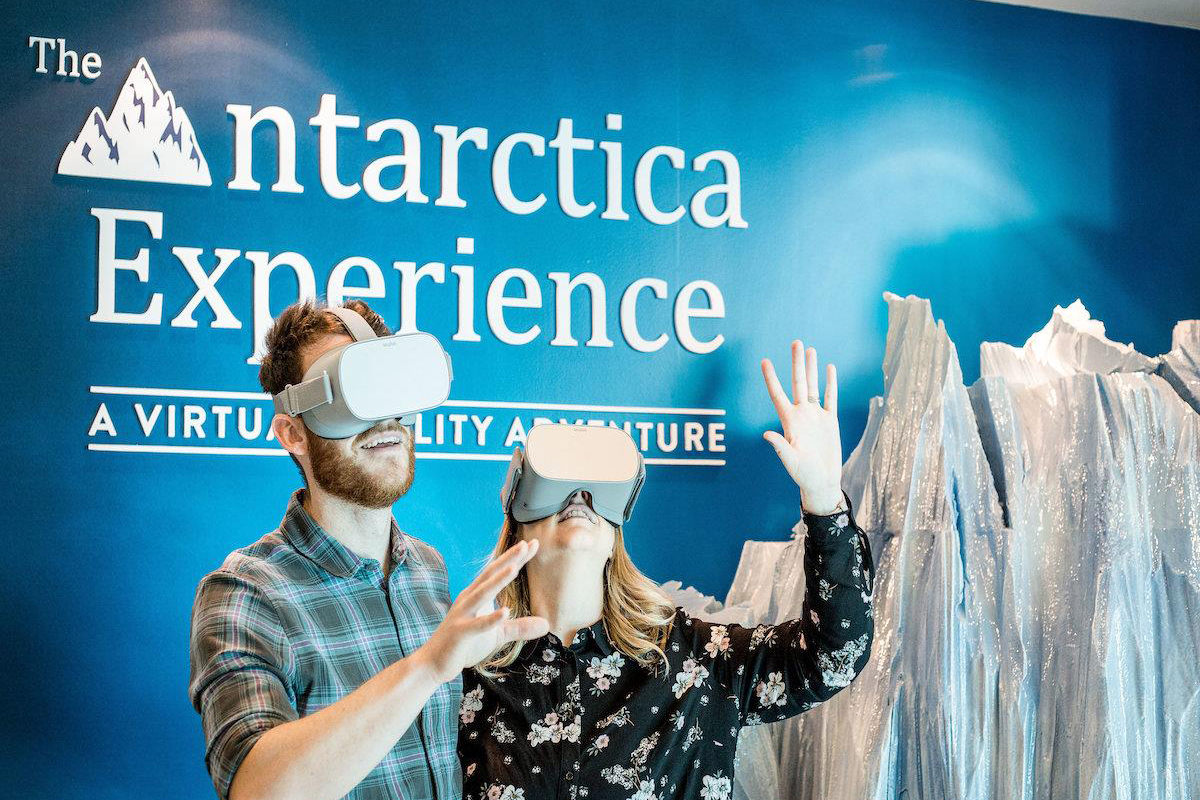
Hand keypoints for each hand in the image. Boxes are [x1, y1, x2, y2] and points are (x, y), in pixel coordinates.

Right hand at [416, 540, 548, 682]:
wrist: (433, 663)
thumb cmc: (464, 645)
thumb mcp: (497, 635)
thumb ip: (519, 627)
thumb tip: (547, 624)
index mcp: (476, 595)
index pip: (498, 572)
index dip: (515, 558)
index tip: (533, 543)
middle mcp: (468, 599)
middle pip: (490, 575)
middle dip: (508, 559)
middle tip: (527, 544)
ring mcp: (462, 615)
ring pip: (482, 593)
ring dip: (498, 580)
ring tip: (514, 567)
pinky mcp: (459, 633)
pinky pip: (477, 625)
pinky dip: (491, 619)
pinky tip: (505, 611)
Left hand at [761, 340, 843, 509]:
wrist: (822, 481)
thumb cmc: (804, 475)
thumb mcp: (791, 461)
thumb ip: (780, 447)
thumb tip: (766, 434)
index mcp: (789, 421)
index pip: (778, 394)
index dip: (771, 378)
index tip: (764, 360)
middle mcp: (801, 414)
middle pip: (797, 383)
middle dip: (796, 363)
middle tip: (796, 342)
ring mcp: (816, 416)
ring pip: (814, 386)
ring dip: (811, 368)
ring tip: (810, 349)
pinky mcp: (830, 421)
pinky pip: (831, 397)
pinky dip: (831, 383)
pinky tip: (829, 368)